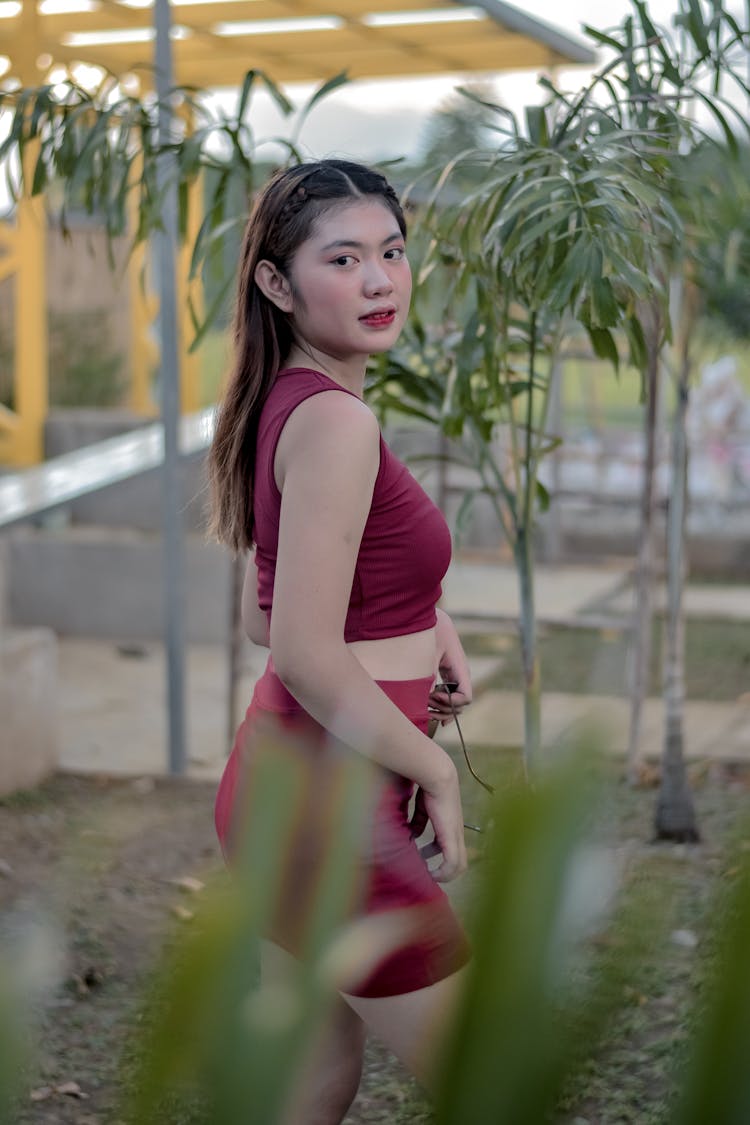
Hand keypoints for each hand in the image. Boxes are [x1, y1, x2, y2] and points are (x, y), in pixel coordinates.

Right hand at [413, 757, 466, 882]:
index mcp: (451, 826)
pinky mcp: (452, 837)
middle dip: (444, 870)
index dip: (440, 858)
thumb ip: (419, 821)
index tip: (424, 862)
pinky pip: (452, 863)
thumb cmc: (429, 788)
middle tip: (427, 872)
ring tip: (429, 873)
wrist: (438, 777)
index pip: (452, 848)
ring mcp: (456, 836)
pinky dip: (443, 872)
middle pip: (459, 861)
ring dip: (444, 872)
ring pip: (459, 864)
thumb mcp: (422, 809)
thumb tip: (412, 834)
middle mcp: (457, 833)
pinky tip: (431, 873)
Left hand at [430, 609, 471, 725]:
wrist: (430, 617)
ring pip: (454, 704)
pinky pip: (449, 697)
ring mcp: (455, 677)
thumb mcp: (428, 652)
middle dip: (443, 708)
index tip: (433, 694)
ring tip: (423, 704)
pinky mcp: (447, 676)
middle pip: (460, 706)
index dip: (450, 702)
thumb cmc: (430, 632)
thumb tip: (427, 697)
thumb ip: (428, 674)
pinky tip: (431, 712)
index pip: (465, 697)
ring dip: (440, 709)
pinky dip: (441, 706)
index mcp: (460, 668)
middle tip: (425, 701)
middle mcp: (460, 675)